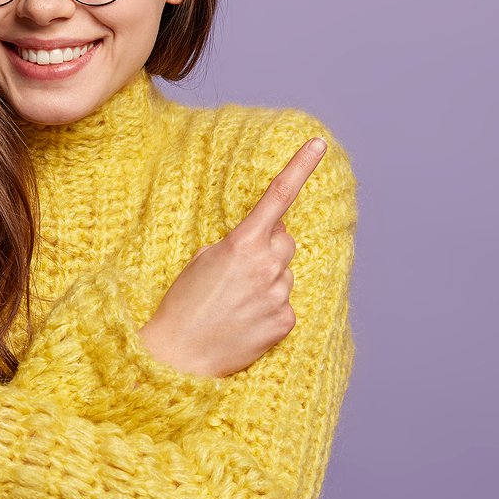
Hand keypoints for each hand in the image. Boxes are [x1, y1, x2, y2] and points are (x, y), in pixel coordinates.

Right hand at [137, 138, 326, 377]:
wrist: (179, 355)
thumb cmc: (184, 304)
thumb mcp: (204, 259)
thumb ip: (240, 244)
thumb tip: (268, 242)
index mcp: (243, 243)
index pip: (278, 196)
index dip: (301, 166)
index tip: (319, 144)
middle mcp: (267, 266)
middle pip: (285, 240)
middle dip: (269, 247)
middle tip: (239, 269)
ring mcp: (278, 295)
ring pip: (285, 274)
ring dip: (268, 280)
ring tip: (236, 301)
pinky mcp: (285, 322)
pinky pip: (285, 304)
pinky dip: (270, 309)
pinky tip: (245, 320)